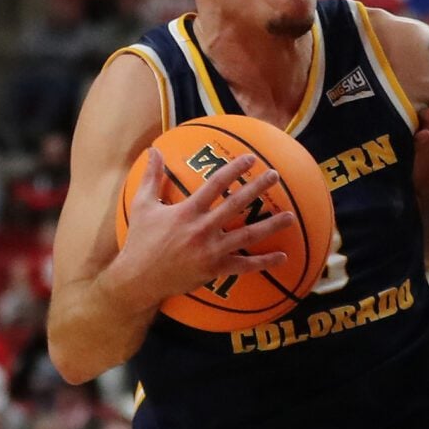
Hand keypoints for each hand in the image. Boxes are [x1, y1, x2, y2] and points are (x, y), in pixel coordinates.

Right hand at [112, 151, 298, 308]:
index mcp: (187, 211)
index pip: (216, 184)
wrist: (139, 279)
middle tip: (275, 175)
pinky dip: (264, 262)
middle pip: (237, 205)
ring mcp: (211, 251)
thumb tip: (154, 149)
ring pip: (247, 236)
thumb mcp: (142, 206)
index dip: (235, 169)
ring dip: (270, 225)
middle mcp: (202, 229)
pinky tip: (282, 256)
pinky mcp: (214, 270)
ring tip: (290, 216)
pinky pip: (244, 266)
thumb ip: (152, 177)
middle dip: (258, 188)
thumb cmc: (140, 241)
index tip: (251, 158)